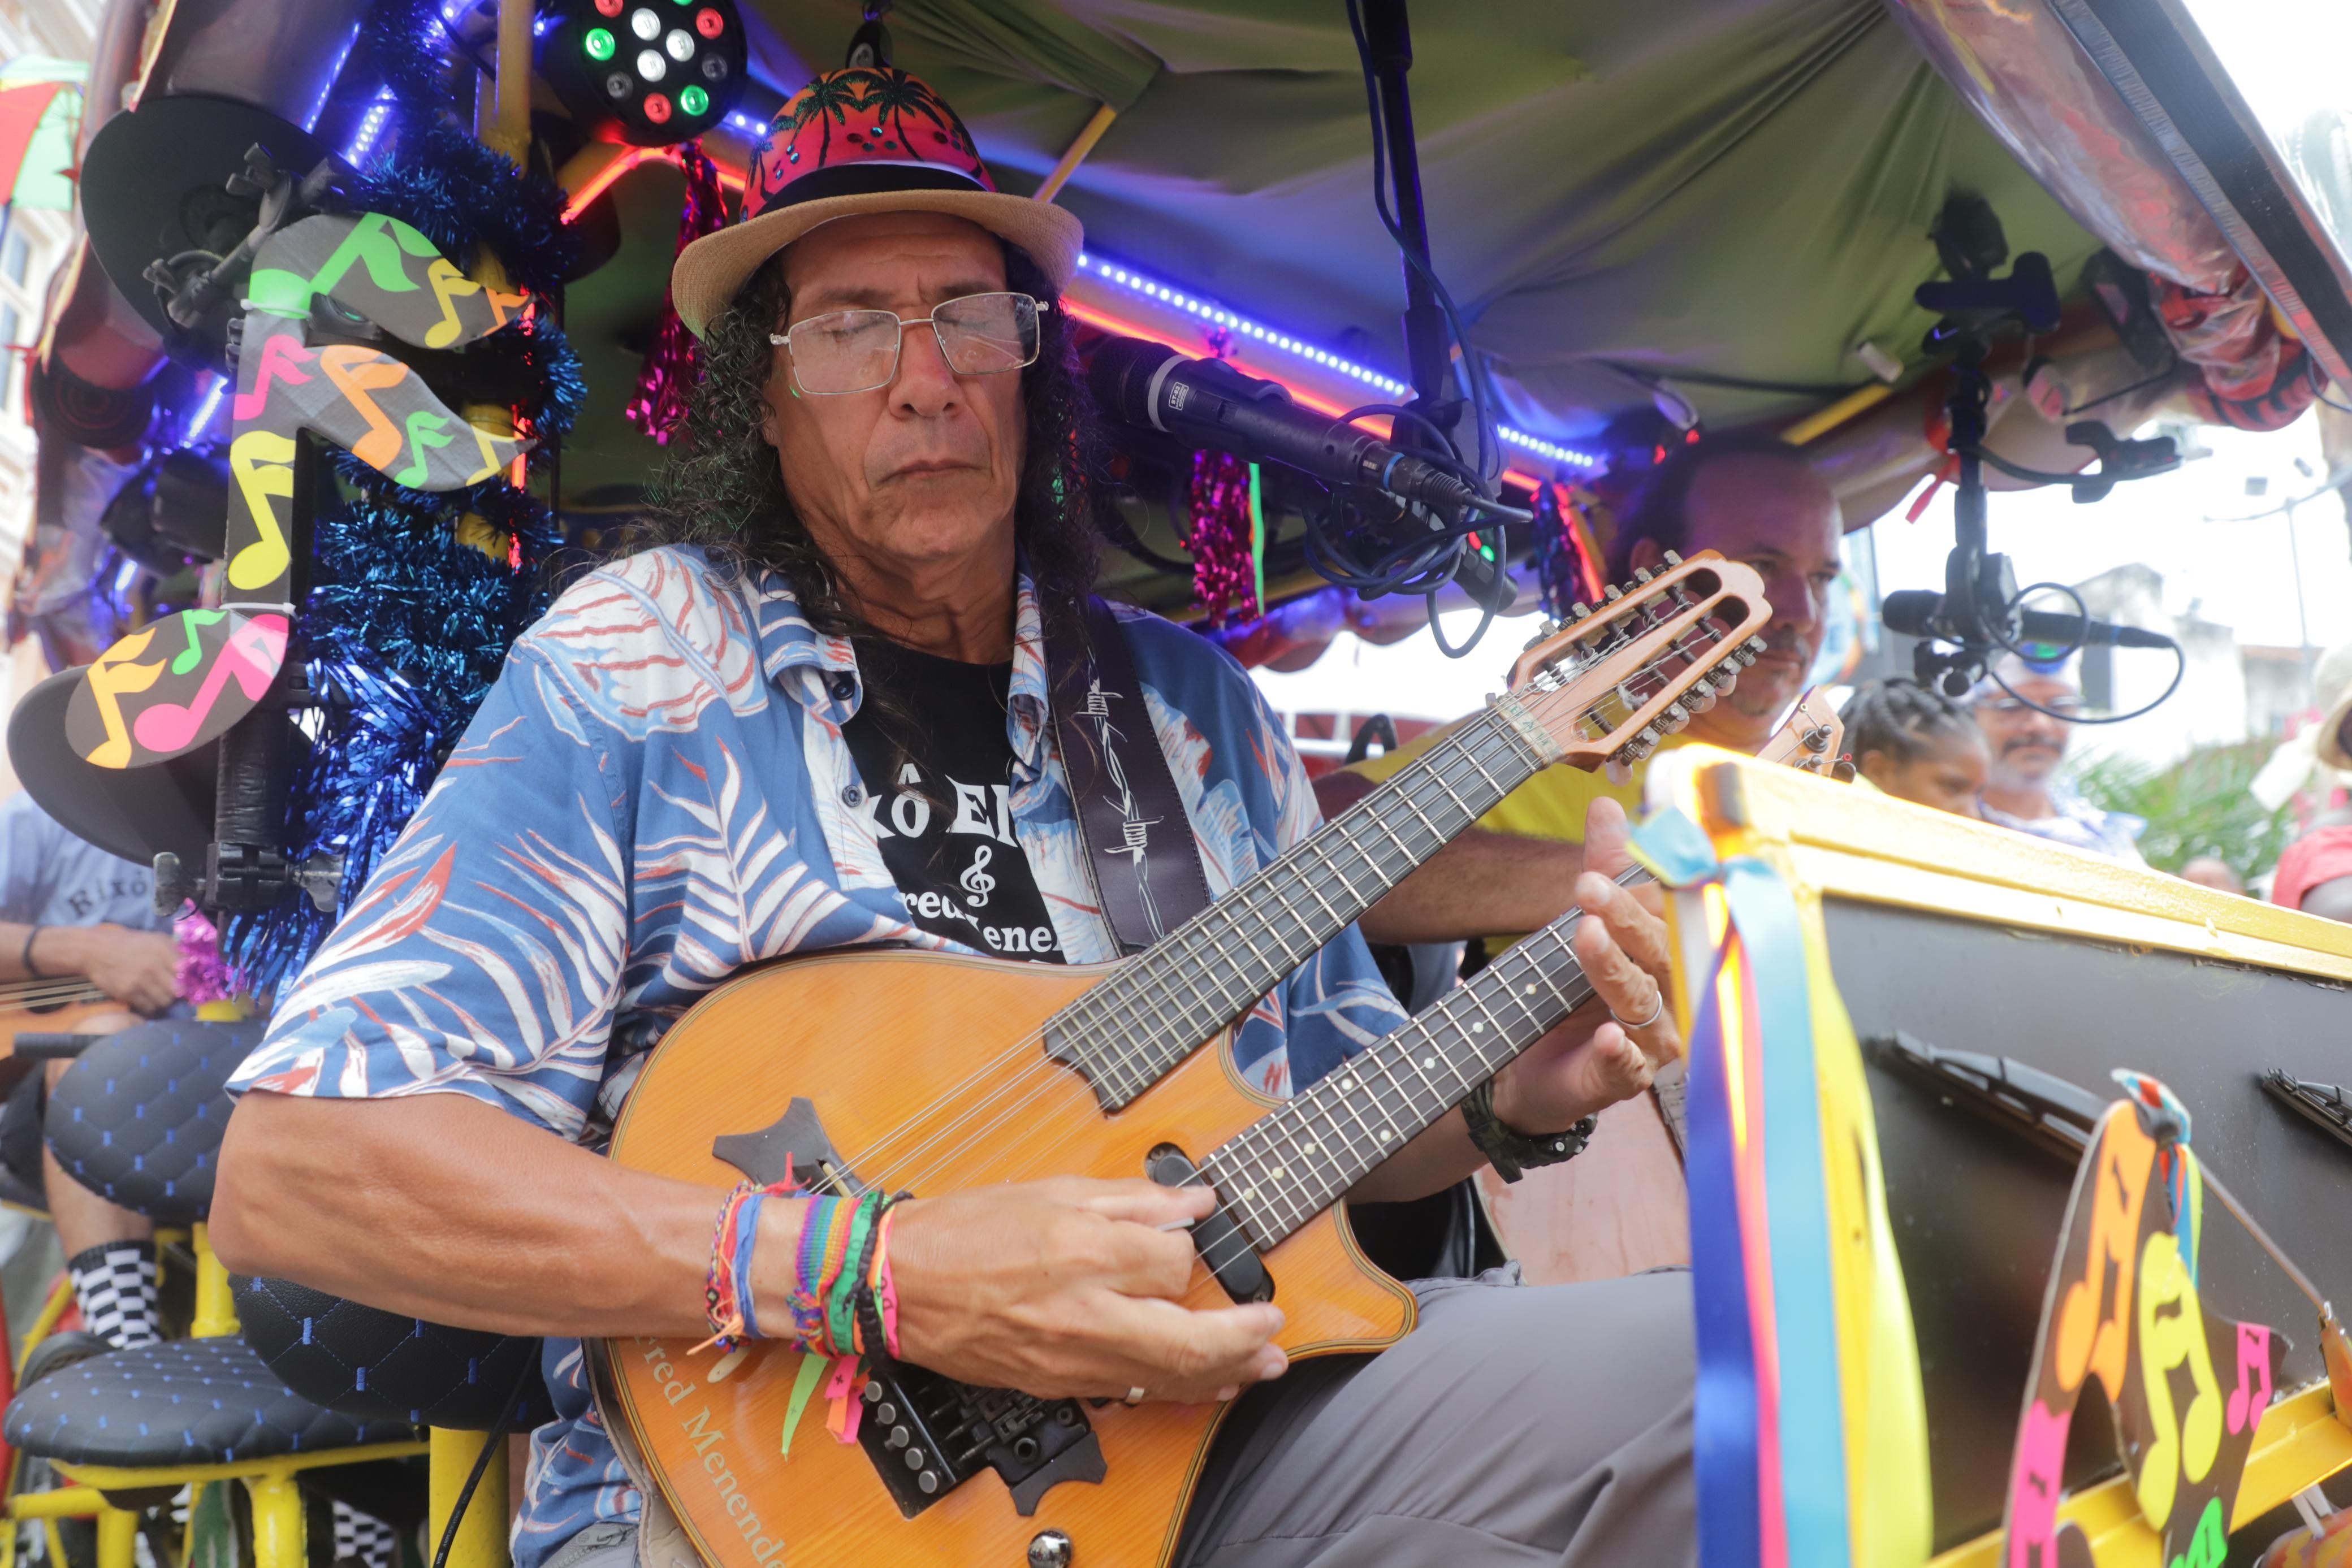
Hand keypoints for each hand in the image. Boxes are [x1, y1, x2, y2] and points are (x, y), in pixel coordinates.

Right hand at [54, 925, 179, 1016]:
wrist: (95, 950)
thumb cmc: (128, 943)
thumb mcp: (155, 939)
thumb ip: (175, 950)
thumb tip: (192, 965)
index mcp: (162, 950)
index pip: (186, 971)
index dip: (189, 979)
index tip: (187, 982)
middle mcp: (152, 966)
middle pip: (178, 990)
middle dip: (178, 992)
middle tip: (173, 990)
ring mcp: (139, 980)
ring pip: (164, 1001)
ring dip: (164, 1000)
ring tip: (159, 994)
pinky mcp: (126, 992)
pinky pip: (148, 1007)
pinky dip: (150, 1005)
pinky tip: (147, 998)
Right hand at [880, 1176, 1286, 1404]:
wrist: (895, 1283)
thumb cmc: (963, 1229)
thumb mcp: (1051, 1188)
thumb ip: (1130, 1198)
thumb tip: (1191, 1202)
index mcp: (1080, 1249)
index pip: (1172, 1261)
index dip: (1191, 1248)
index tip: (1190, 1236)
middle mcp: (1081, 1310)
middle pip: (1184, 1338)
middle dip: (1241, 1340)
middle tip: (1275, 1330)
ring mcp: (1068, 1355)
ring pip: (1164, 1376)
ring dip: (1223, 1373)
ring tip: (1263, 1366)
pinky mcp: (1054, 1382)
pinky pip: (1131, 1393)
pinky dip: (1176, 1390)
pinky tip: (1204, 1385)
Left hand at [1489, 797, 1680, 1132]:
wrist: (1535, 1064)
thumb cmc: (1576, 991)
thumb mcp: (1588, 924)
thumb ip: (1603, 869)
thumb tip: (1607, 806)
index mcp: (1671, 952)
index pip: (1673, 912)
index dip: (1656, 880)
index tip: (1638, 847)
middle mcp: (1673, 995)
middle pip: (1659, 951)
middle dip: (1627, 917)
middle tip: (1589, 886)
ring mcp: (1654, 1041)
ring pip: (1641, 1001)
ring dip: (1614, 969)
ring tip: (1586, 936)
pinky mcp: (1624, 1079)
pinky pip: (1628, 1066)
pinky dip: (1619, 1051)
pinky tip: (1608, 1036)